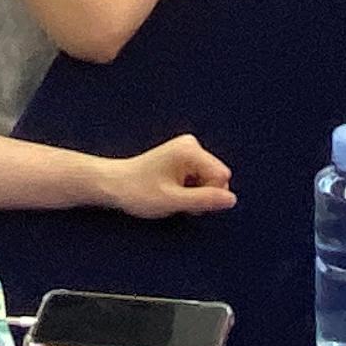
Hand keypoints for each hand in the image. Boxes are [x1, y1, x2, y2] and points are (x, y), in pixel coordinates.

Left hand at [96, 135, 235, 218]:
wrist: (113, 184)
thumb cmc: (138, 192)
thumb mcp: (173, 201)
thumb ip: (204, 200)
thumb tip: (232, 200)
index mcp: (190, 150)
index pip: (222, 176)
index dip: (208, 195)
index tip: (185, 201)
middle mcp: (191, 144)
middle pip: (216, 177)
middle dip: (201, 194)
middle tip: (176, 201)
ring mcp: (187, 149)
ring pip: (208, 179)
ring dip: (194, 194)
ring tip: (171, 196)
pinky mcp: (183, 156)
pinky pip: (199, 177)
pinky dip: (188, 189)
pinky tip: (170, 192)